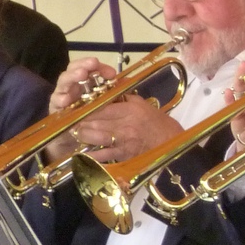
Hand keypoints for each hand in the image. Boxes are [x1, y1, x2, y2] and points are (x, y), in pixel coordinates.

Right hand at [43, 59, 120, 161]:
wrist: (75, 140)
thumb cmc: (91, 121)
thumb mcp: (104, 108)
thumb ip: (111, 95)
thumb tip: (123, 82)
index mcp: (85, 84)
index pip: (90, 69)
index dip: (99, 67)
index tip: (111, 72)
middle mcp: (73, 87)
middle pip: (75, 70)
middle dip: (84, 66)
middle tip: (93, 64)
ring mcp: (62, 96)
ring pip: (64, 82)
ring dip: (72, 77)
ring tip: (81, 75)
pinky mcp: (55, 108)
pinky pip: (56, 101)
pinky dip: (61, 98)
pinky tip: (66, 99)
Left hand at [69, 97, 183, 163]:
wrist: (173, 142)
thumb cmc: (158, 122)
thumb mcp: (142, 105)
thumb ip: (123, 98)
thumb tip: (107, 90)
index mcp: (129, 110)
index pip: (100, 107)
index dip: (85, 109)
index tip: (75, 109)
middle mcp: (125, 125)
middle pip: (94, 122)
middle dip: (80, 122)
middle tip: (71, 122)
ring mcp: (124, 141)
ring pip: (94, 137)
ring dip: (83, 136)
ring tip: (76, 134)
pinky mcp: (125, 155)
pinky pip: (103, 155)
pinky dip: (91, 155)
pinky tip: (82, 153)